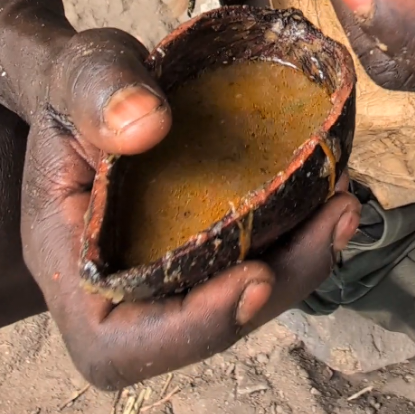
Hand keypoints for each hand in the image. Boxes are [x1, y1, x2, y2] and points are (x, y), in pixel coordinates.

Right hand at [21, 28, 359, 387]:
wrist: (95, 82)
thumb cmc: (74, 84)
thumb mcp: (77, 72)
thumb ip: (100, 91)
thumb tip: (147, 124)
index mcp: (69, 264)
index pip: (117, 341)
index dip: (190, 329)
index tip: (253, 278)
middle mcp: (121, 285)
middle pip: (198, 329)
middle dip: (276, 285)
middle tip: (336, 219)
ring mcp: (168, 271)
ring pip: (237, 297)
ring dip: (300, 261)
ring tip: (345, 203)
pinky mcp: (205, 246)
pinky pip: (251, 258)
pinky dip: (295, 233)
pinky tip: (330, 188)